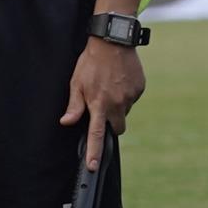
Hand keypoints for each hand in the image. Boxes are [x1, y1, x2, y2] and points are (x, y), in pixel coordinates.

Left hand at [60, 36, 144, 171]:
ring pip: (125, 110)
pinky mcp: (140, 88)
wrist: (114, 41)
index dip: (94, 152)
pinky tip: (120, 80)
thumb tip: (67, 122)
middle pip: (118, 127)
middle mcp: (117, 103)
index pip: (96, 134)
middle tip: (104, 108)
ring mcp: (131, 96)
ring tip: (111, 86)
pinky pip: (133, 98)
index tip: (94, 166)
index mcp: (99, 104)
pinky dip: (126, 93)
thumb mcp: (76, 83)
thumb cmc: (91, 62)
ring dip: (118, 105)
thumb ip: (74, 106)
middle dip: (112, 124)